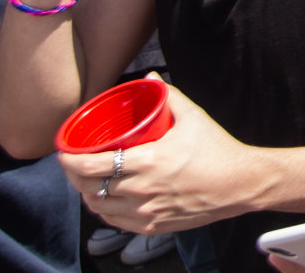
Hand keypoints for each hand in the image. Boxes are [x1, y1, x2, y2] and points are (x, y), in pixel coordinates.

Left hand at [63, 77, 261, 233]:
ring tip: (87, 182)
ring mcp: (146, 211)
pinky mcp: (153, 225)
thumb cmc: (217, 150)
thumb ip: (169, 96)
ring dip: (87, 194)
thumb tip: (150, 79)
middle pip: (89, 189)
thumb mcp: (194, 118)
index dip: (70, 161)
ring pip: (99, 208)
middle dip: (73, 177)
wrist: (240, 183)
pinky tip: (106, 201)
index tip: (64, 152)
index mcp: (148, 162)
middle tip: (73, 165)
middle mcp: (142, 190)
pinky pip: (115, 222)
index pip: (93, 166)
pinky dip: (104, 211)